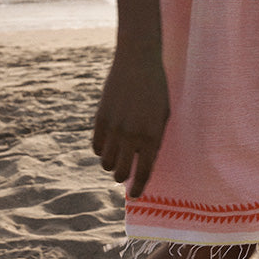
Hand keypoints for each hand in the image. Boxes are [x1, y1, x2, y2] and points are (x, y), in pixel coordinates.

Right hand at [90, 48, 169, 197]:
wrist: (137, 62)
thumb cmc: (156, 90)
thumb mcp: (163, 116)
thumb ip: (154, 141)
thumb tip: (143, 165)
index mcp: (152, 136)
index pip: (143, 172)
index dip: (138, 188)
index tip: (135, 196)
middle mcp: (131, 135)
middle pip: (120, 172)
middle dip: (123, 176)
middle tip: (126, 172)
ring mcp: (114, 128)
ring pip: (106, 163)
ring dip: (111, 165)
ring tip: (117, 157)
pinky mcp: (100, 119)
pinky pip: (96, 148)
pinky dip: (101, 151)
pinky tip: (107, 145)